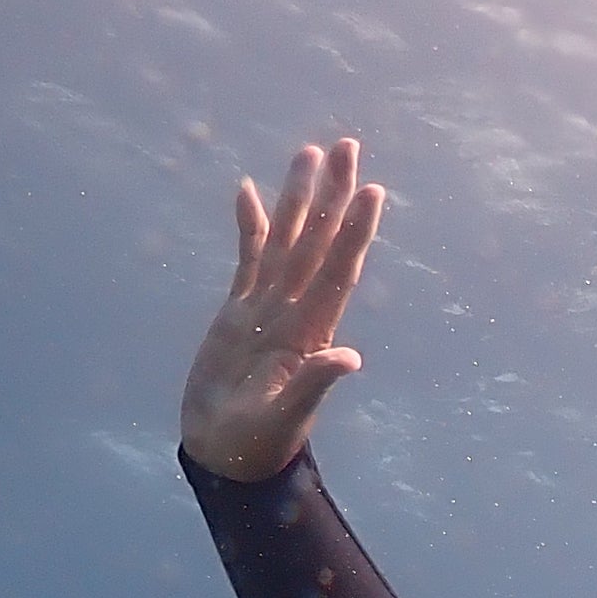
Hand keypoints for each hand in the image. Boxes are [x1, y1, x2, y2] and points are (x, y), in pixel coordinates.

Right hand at [180, 137, 388, 483]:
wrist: (224, 451)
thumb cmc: (255, 442)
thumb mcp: (285, 415)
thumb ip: (315, 383)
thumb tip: (349, 357)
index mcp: (312, 331)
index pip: (338, 268)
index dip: (354, 230)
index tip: (372, 190)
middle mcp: (296, 310)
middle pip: (318, 240)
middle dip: (333, 194)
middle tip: (347, 145)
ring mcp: (268, 306)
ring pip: (287, 239)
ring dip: (299, 198)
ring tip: (309, 152)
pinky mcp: (239, 310)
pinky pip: (248, 257)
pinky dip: (251, 225)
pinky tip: (250, 191)